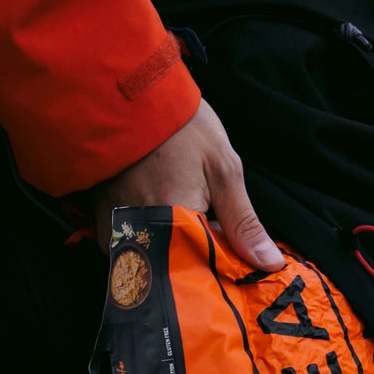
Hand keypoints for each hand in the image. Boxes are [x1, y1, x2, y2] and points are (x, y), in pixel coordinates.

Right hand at [93, 99, 281, 268]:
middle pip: (177, 273)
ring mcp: (116, 232)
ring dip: (178, 254)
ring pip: (156, 264)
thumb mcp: (223, 168)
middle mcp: (138, 233)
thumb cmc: (181, 129)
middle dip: (201, 266)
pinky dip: (155, 243)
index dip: (225, 273)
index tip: (242, 271)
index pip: (205, 274)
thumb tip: (269, 263)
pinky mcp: (104, 226)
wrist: (129, 99)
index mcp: (172, 219)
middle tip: (217, 242)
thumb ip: (243, 222)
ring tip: (192, 224)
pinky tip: (167, 219)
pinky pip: (135, 252)